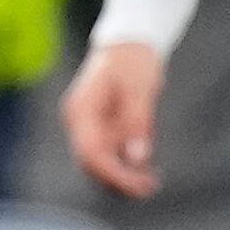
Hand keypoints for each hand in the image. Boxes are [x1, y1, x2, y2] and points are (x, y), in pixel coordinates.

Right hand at [60, 40, 167, 198]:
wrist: (129, 42)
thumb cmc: (133, 61)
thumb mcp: (140, 89)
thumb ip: (137, 123)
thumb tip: (137, 159)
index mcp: (81, 111)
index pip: (91, 153)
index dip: (114, 175)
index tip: (139, 186)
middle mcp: (79, 122)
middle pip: (91, 163)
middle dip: (119, 180)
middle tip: (150, 187)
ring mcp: (88, 126)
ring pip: (99, 163)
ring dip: (122, 176)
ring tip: (150, 183)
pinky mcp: (100, 128)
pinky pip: (108, 154)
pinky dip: (124, 166)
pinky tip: (145, 171)